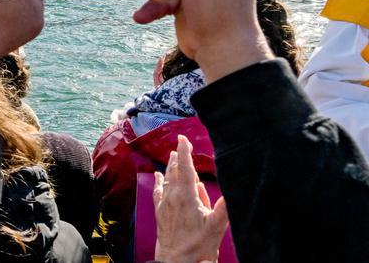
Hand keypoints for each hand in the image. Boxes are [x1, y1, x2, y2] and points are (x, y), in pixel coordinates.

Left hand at [153, 135, 228, 262]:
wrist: (176, 261)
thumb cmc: (197, 246)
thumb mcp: (216, 227)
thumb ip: (223, 207)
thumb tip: (231, 190)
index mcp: (186, 196)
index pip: (186, 168)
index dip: (185, 152)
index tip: (183, 138)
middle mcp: (172, 196)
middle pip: (175, 171)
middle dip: (179, 156)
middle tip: (182, 145)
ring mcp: (164, 204)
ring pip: (166, 179)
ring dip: (170, 166)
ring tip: (173, 155)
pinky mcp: (160, 212)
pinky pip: (158, 191)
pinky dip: (158, 181)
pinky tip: (157, 175)